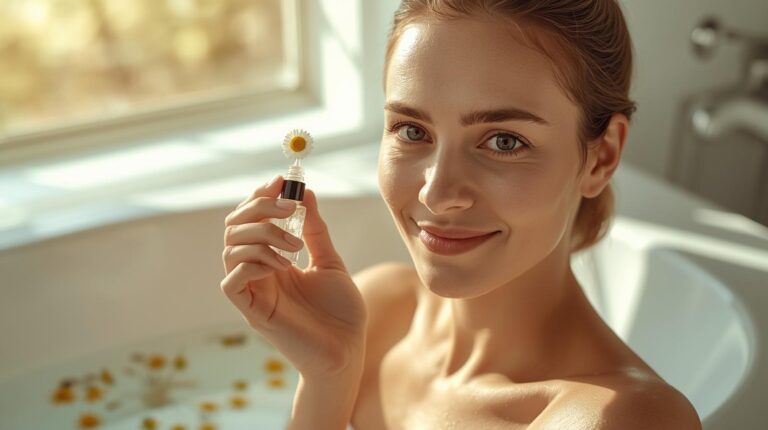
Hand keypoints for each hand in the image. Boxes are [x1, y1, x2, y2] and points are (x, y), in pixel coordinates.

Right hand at [221, 175, 366, 378]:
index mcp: (273, 259)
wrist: (348, 350)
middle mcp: (258, 272)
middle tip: (289, 209)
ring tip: (296, 247)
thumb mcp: (329, 261)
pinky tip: (283, 266)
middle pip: (234, 228)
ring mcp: (253, 292)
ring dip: (262, 236)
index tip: (282, 181)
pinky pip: (232, 280)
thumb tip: (305, 193)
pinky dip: (253, 263)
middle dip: (258, 209)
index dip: (260, 197)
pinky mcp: (252, 312)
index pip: (250, 219)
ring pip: (230, 249)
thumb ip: (315, 230)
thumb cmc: (341, 312)